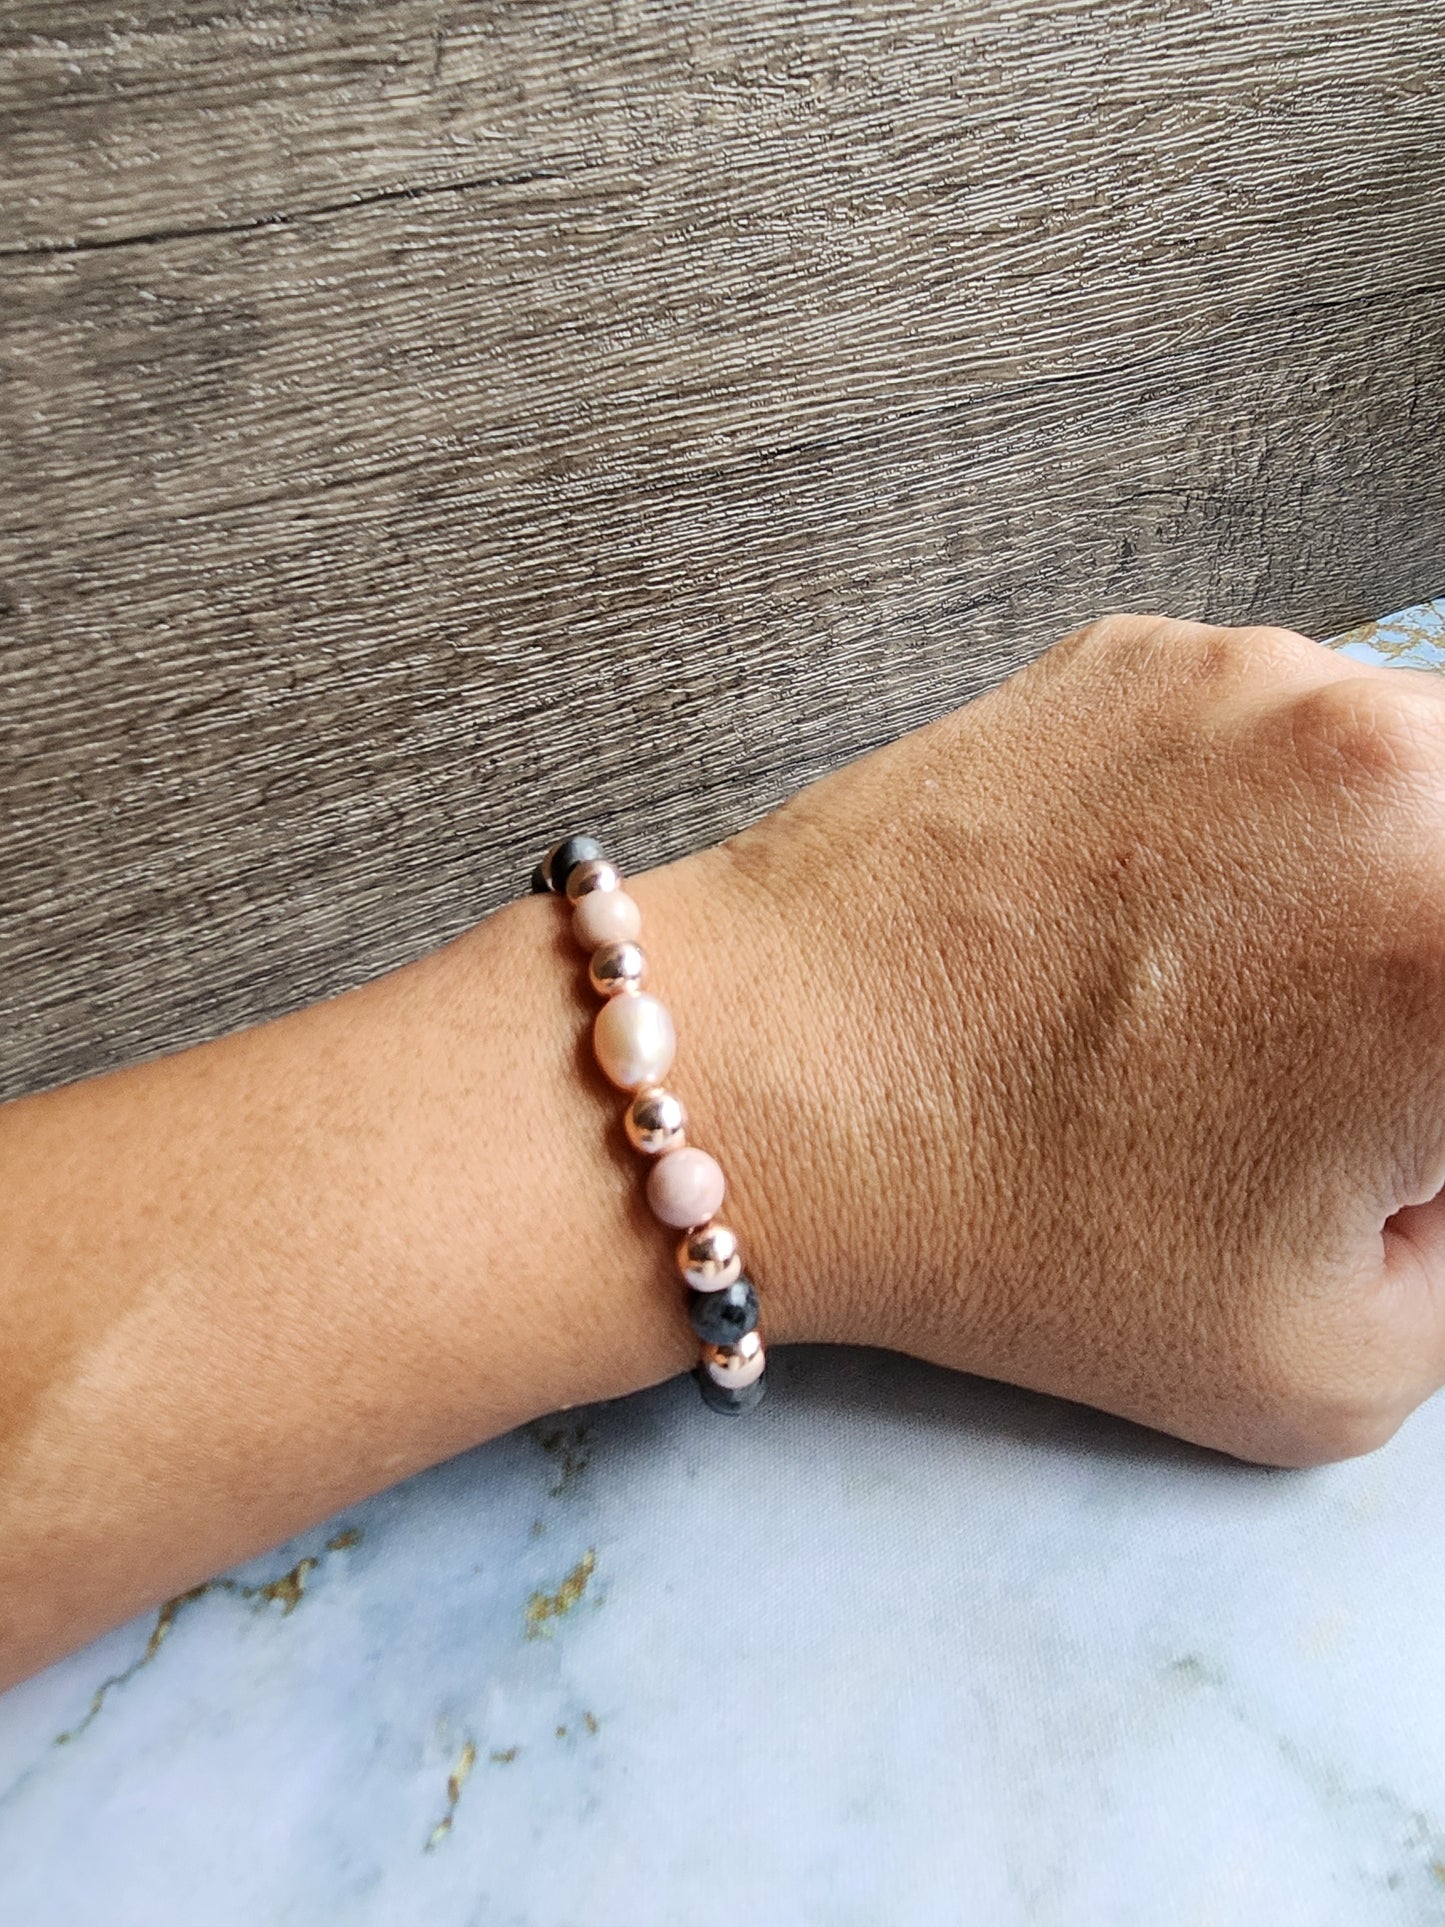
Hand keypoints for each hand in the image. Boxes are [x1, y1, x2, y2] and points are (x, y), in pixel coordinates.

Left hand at [661, 617, 1444, 1463]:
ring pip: (1426, 773)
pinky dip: (1282, 814)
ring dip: (1394, 875)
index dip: (1442, 1103)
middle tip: (1354, 1055)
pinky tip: (1163, 910)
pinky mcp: (1153, 651)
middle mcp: (1403, 764)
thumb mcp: (1335, 1360)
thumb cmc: (1022, 1236)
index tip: (1401, 1122)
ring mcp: (1268, 679)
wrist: (769, 1080)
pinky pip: (1293, 727)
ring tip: (1255, 988)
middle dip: (1438, 974)